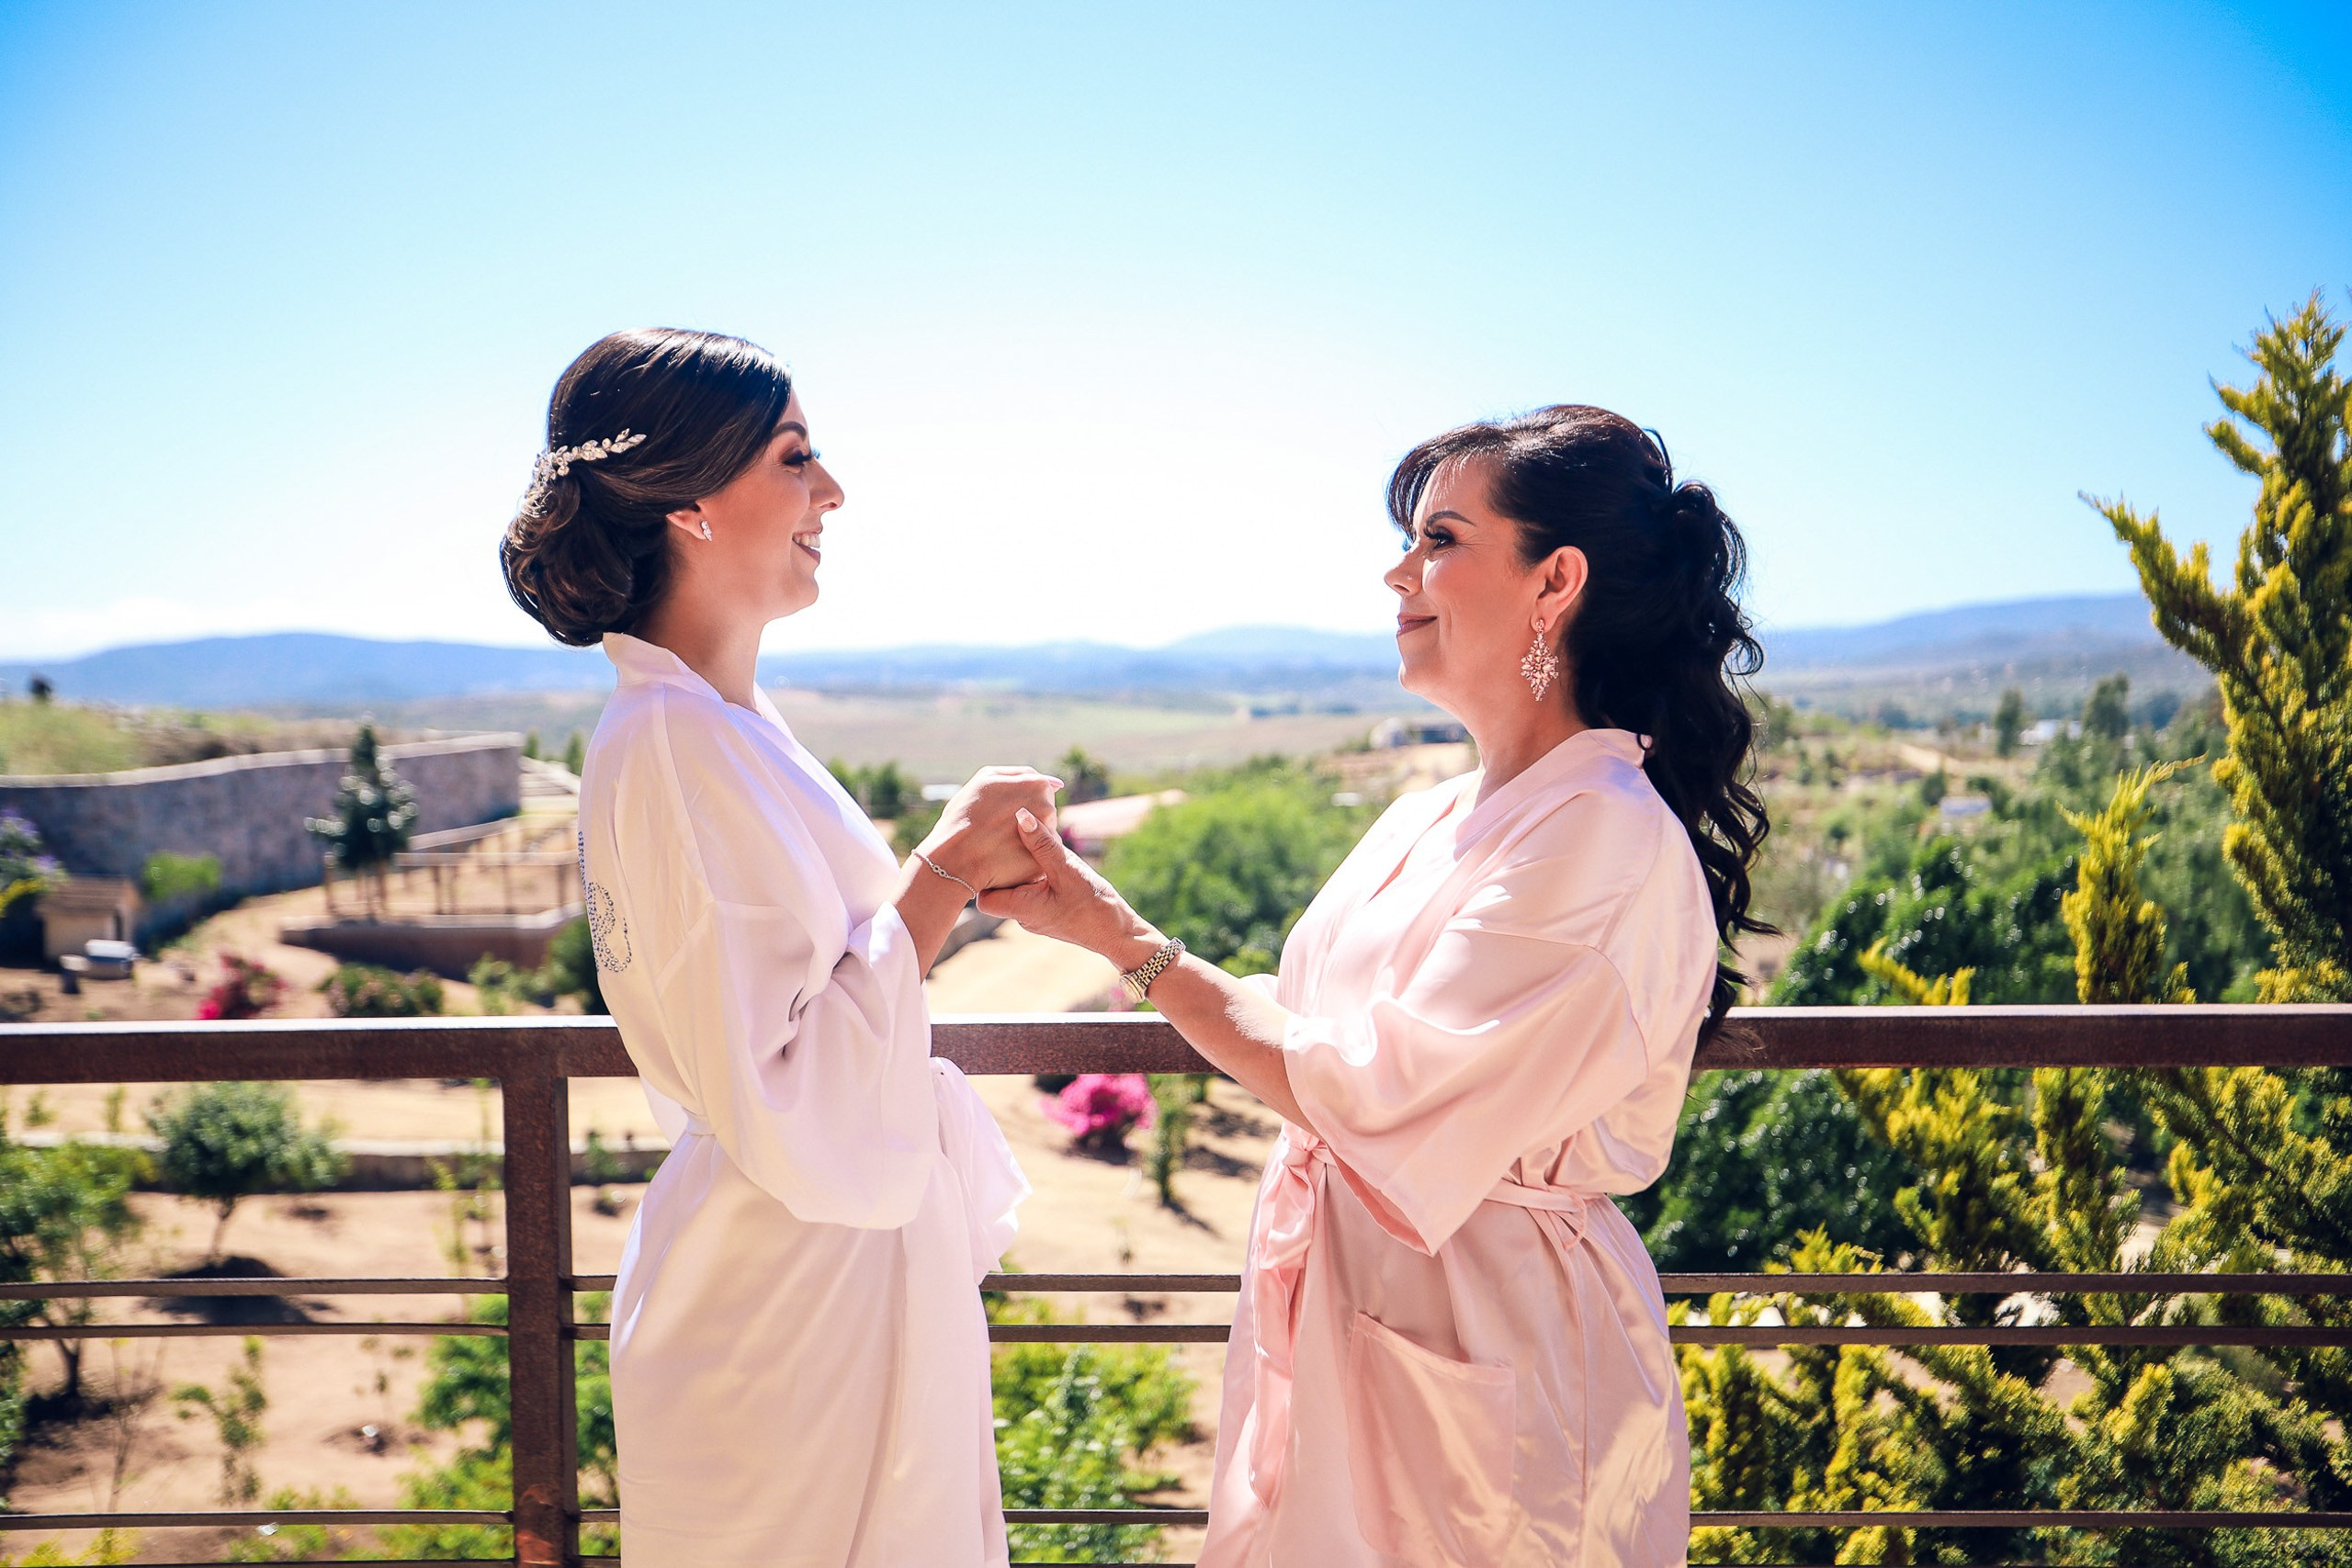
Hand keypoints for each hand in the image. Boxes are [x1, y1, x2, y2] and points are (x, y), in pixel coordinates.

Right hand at [918, 767, 1061, 891]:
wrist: (954, 858)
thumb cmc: (965, 814)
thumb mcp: (987, 779)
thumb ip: (1022, 775)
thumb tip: (1058, 784)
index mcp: (1038, 785)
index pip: (1038, 790)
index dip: (1016, 800)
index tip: (998, 810)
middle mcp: (1048, 809)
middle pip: (1043, 813)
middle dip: (1025, 819)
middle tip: (995, 828)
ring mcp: (1047, 837)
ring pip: (1041, 836)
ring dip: (1027, 839)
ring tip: (998, 844)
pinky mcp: (1042, 862)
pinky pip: (1037, 860)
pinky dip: (1024, 860)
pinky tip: (1005, 861)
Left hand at [977, 808, 1161, 963]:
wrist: (1120, 935)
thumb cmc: (1095, 907)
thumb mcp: (1068, 870)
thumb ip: (1043, 844)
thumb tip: (1021, 816)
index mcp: (1022, 909)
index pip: (983, 898)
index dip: (982, 874)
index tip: (990, 850)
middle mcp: (1024, 916)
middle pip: (998, 889)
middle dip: (1002, 864)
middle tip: (1005, 838)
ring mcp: (1037, 915)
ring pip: (1017, 888)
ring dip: (1021, 867)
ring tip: (1026, 842)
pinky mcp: (1050, 911)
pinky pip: (1034, 890)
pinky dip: (1036, 873)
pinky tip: (1047, 857)